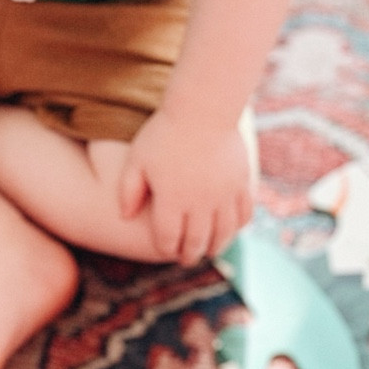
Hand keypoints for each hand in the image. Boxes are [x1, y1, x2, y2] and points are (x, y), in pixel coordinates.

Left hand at [118, 108, 253, 264]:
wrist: (203, 109)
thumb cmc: (164, 132)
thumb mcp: (136, 159)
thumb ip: (128, 190)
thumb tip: (125, 217)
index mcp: (171, 200)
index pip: (167, 238)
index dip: (166, 248)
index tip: (166, 249)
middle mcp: (199, 204)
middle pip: (195, 242)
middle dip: (189, 254)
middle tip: (186, 259)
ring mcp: (223, 196)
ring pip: (222, 234)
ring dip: (214, 246)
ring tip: (208, 250)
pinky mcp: (241, 185)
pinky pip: (243, 215)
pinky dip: (237, 227)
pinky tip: (230, 229)